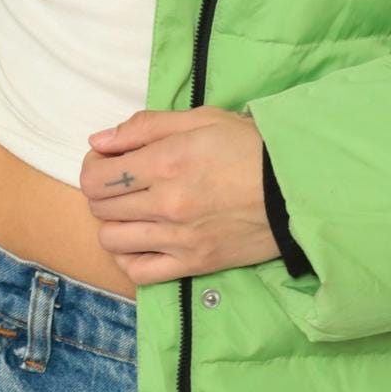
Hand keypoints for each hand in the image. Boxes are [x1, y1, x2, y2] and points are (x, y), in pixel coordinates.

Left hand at [80, 107, 278, 287]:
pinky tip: (142, 240)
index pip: (95, 176)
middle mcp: (165, 203)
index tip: (110, 160)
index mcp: (164, 162)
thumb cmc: (249, 146)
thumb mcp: (200, 119)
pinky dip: (130, 257)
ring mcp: (177, 238)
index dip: (94, 165)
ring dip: (114, 222)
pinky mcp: (192, 264)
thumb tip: (99, 141)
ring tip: (134, 210)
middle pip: (99, 206)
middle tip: (125, 181)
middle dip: (103, 190)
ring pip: (111, 239)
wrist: (296, 189)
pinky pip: (138, 272)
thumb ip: (145, 127)